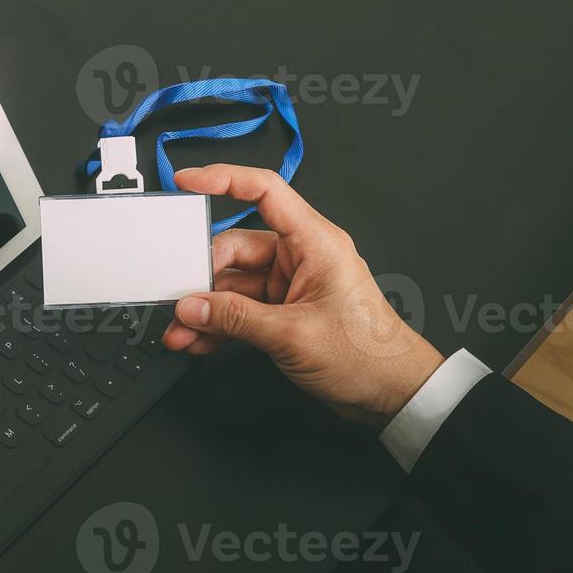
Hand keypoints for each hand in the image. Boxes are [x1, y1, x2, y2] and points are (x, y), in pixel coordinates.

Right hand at [162, 165, 444, 426]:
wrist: (393, 393)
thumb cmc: (368, 355)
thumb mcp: (293, 334)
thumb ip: (236, 318)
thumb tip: (192, 306)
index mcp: (314, 242)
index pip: (264, 191)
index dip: (222, 179)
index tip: (186, 182)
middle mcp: (300, 256)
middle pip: (235, 247)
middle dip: (202, 276)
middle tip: (179, 298)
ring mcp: (289, 284)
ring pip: (232, 284)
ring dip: (205, 308)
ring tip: (182, 330)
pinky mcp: (282, 311)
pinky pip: (239, 309)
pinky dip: (218, 324)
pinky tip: (199, 340)